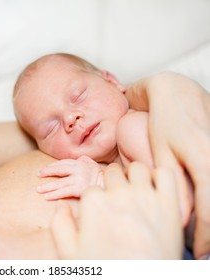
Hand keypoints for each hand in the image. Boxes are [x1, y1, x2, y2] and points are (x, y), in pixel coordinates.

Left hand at [37, 155, 102, 199]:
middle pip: (59, 169)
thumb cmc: (103, 179)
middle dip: (47, 172)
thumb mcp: (95, 166)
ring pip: (60, 182)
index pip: (64, 162)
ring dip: (47, 186)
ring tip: (38, 189)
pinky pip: (64, 191)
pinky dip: (54, 194)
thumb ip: (86, 161)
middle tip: (38, 175)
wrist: (111, 188)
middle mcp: (80, 169)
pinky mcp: (80, 189)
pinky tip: (46, 197)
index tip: (44, 169)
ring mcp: (80, 179)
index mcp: (82, 162)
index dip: (53, 166)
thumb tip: (80, 158)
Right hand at [51, 162, 182, 258]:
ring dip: (134, 176)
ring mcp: (145, 197)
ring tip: (137, 192)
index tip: (103, 213)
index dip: (97, 202)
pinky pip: (165, 174)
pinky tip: (156, 190)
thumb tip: (59, 204)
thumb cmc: (104, 271)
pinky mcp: (168, 204)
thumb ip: (59, 223)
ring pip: (137, 168)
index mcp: (93, 202)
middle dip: (113, 184)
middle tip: (119, 201)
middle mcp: (118, 194)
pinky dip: (160, 177)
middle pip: (113, 173)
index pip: (92, 189)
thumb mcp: (69, 252)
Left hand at [125, 72, 209, 258]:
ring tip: (205, 237)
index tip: (197, 252)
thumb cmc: (164, 121)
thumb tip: (181, 216)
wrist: (177, 92)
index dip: (205, 235)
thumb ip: (173, 184)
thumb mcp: (163, 152)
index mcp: (206, 161)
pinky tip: (205, 209)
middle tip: (202, 250)